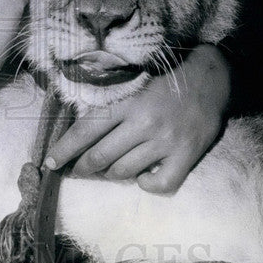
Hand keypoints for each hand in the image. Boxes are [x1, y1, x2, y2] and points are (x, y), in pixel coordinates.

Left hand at [44, 44, 229, 193]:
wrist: (213, 77)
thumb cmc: (166, 77)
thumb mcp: (133, 80)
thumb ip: (110, 100)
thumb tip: (80, 126)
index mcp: (126, 101)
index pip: (84, 131)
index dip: (63, 150)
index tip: (49, 163)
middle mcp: (143, 122)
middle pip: (99, 157)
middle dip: (81, 168)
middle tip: (75, 171)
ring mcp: (165, 141)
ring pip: (124, 171)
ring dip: (111, 174)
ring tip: (109, 169)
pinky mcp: (186, 155)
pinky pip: (160, 184)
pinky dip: (146, 185)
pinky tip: (143, 177)